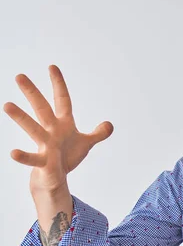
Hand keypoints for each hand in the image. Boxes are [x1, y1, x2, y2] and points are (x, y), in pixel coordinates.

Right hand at [3, 64, 112, 194]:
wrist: (55, 179)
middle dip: (32, 93)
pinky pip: (32, 158)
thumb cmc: (67, 157)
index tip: (52, 67)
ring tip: (6, 105)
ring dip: (21, 117)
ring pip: (32, 129)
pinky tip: (13, 153)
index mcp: (63, 124)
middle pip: (42, 109)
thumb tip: (109, 124)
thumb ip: (98, 134)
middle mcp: (52, 131)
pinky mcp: (43, 162)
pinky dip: (24, 156)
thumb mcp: (85, 143)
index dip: (59, 85)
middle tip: (19, 76)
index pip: (62, 100)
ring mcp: (46, 146)